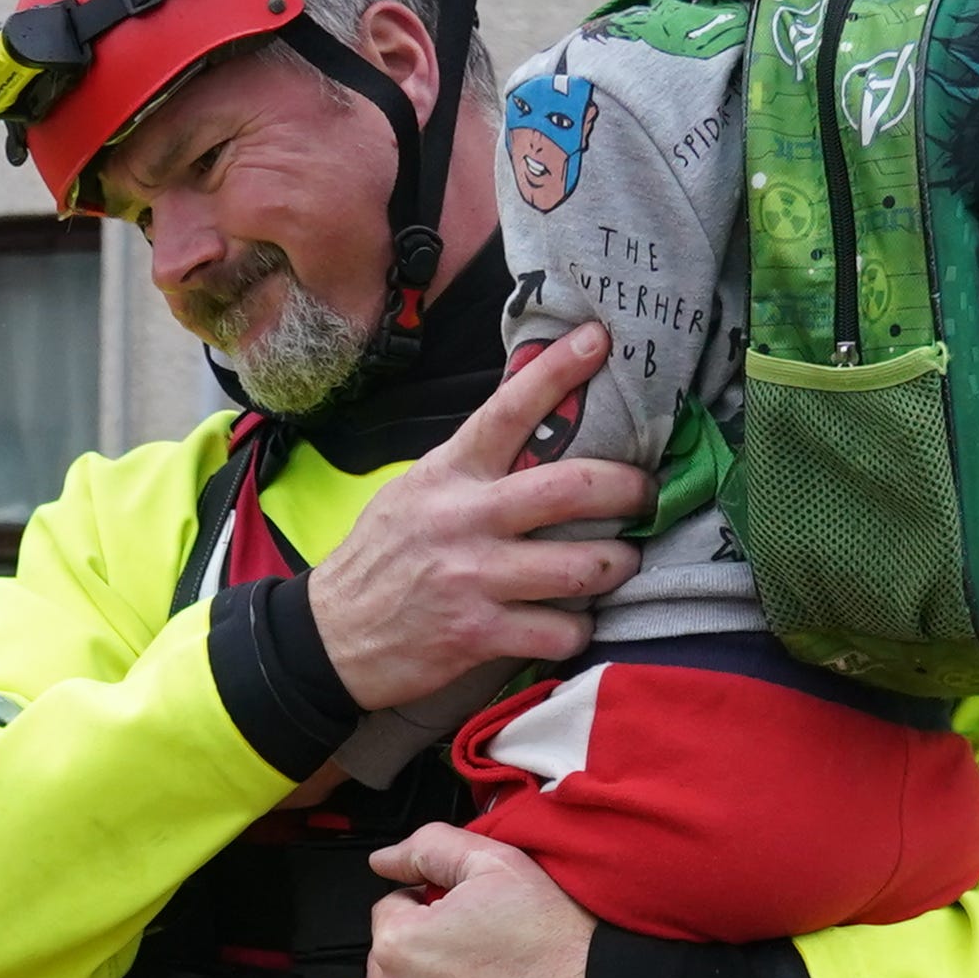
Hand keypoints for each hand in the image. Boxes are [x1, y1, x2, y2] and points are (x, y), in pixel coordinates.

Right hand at [301, 329, 645, 711]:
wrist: (329, 637)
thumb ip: (471, 468)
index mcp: (449, 473)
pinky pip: (559, 631)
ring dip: (617, 564)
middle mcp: (464, 519)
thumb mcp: (415, 494)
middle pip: (572, 488)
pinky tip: (571, 623)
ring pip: (581, 567)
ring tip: (621, 562)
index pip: (509, 409)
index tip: (599, 340)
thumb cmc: (382, 559)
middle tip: (649, 492)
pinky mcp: (478, 634)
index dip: (558, 371)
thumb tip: (534, 429)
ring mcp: (473, 578)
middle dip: (629, 488)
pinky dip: (578, 630)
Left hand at [356, 827, 594, 977]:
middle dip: (417, 952)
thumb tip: (382, 860)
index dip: (426, 910)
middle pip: (383, 960)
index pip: (389, 912)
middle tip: (472, 958)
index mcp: (401, 940)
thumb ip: (429, 848)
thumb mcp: (498, 865)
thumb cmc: (554, 939)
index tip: (463, 923)